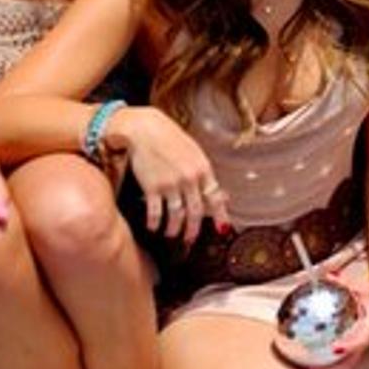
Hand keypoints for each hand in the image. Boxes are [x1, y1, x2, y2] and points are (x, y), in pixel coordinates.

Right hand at [117, 107, 229, 249]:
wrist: (145, 130)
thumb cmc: (169, 138)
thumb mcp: (193, 152)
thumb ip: (203, 173)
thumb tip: (218, 192)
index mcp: (203, 168)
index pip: (215, 197)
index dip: (220, 215)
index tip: (223, 228)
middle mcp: (190, 178)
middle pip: (196, 211)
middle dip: (193, 229)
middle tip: (190, 239)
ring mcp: (172, 184)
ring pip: (177, 215)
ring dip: (174, 229)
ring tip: (171, 234)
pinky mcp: (153, 187)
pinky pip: (156, 212)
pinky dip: (155, 222)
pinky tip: (153, 226)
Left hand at [299, 264, 368, 368]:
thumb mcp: (366, 287)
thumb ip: (346, 283)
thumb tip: (329, 276)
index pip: (361, 340)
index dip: (349, 346)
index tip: (335, 349)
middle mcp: (368, 337)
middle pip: (352, 361)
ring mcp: (365, 342)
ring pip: (349, 363)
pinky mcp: (361, 343)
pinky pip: (348, 357)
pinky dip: (334, 362)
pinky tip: (319, 359)